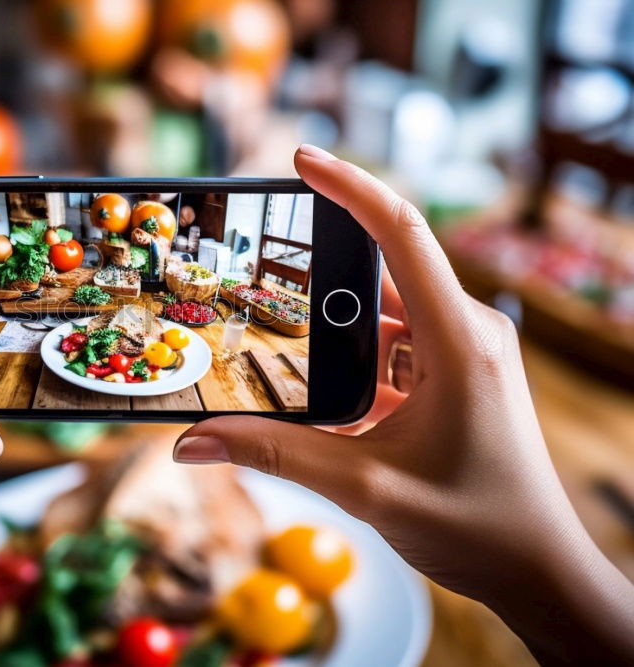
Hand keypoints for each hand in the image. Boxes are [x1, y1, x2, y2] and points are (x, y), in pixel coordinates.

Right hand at [173, 145, 633, 663]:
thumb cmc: (477, 527)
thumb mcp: (366, 489)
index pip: (402, 233)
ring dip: (332, 336)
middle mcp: (464, 333)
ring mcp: (461, 355)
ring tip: (279, 350)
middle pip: (378, 277)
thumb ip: (275, 455)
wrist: (539, 572)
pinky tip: (319, 396)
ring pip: (381, 319)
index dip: (349, 187)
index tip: (299, 160)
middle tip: (256, 287)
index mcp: (458, 341)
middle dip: (316, 284)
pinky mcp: (453, 378)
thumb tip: (193, 440)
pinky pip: (392, 351)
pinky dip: (351, 365)